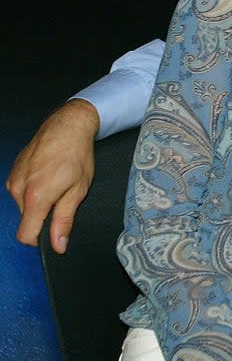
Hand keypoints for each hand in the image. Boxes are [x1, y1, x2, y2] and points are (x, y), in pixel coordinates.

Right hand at [6, 99, 98, 252]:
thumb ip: (64, 221)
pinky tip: (48, 176)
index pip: (25, 236)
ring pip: (24, 206)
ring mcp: (13, 179)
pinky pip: (21, 192)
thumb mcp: (78, 190)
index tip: (53, 234)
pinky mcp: (12, 173)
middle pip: (26, 220)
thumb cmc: (76, 155)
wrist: (68, 126)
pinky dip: (34, 191)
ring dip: (39, 202)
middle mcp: (18, 189)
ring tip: (57, 183)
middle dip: (44, 216)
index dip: (39, 240)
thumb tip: (58, 246)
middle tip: (63, 197)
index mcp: (35, 197)